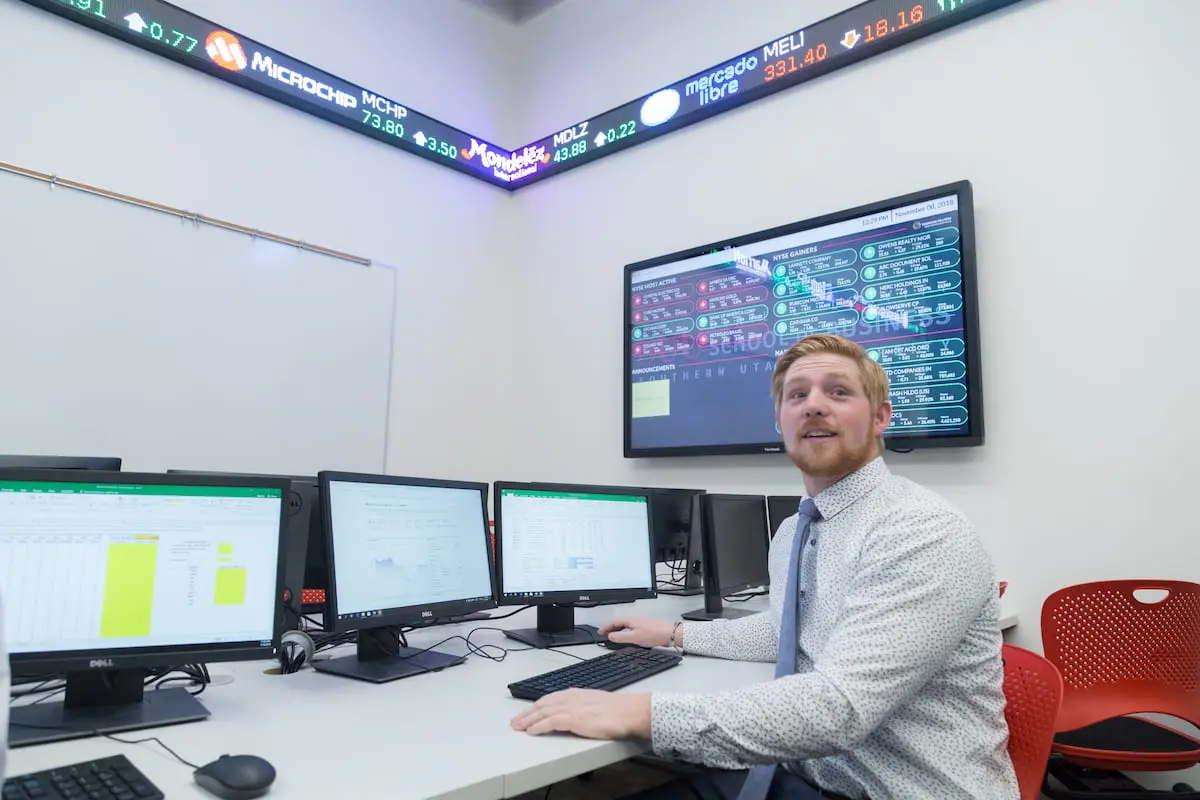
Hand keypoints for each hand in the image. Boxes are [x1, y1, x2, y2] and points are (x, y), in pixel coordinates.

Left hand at [510, 688, 650, 738]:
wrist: (629, 711)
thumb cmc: (618, 710)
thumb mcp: (595, 703)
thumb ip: (582, 706)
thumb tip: (575, 714)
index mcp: (576, 693)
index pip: (550, 698)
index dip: (536, 706)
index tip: (527, 712)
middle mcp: (571, 697)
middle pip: (542, 704)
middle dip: (527, 713)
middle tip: (515, 721)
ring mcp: (572, 707)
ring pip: (543, 712)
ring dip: (528, 720)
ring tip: (518, 727)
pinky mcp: (574, 718)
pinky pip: (551, 721)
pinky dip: (539, 726)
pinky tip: (531, 731)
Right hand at [598, 616, 675, 647]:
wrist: (670, 634)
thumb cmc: (655, 634)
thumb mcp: (634, 637)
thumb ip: (621, 637)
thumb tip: (610, 636)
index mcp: (631, 620)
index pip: (614, 621)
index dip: (606, 627)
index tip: (600, 632)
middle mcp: (635, 619)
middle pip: (619, 622)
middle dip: (611, 628)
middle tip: (605, 634)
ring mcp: (641, 622)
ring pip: (626, 625)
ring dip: (618, 630)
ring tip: (614, 636)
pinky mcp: (646, 627)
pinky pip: (632, 628)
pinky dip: (625, 632)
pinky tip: (628, 638)